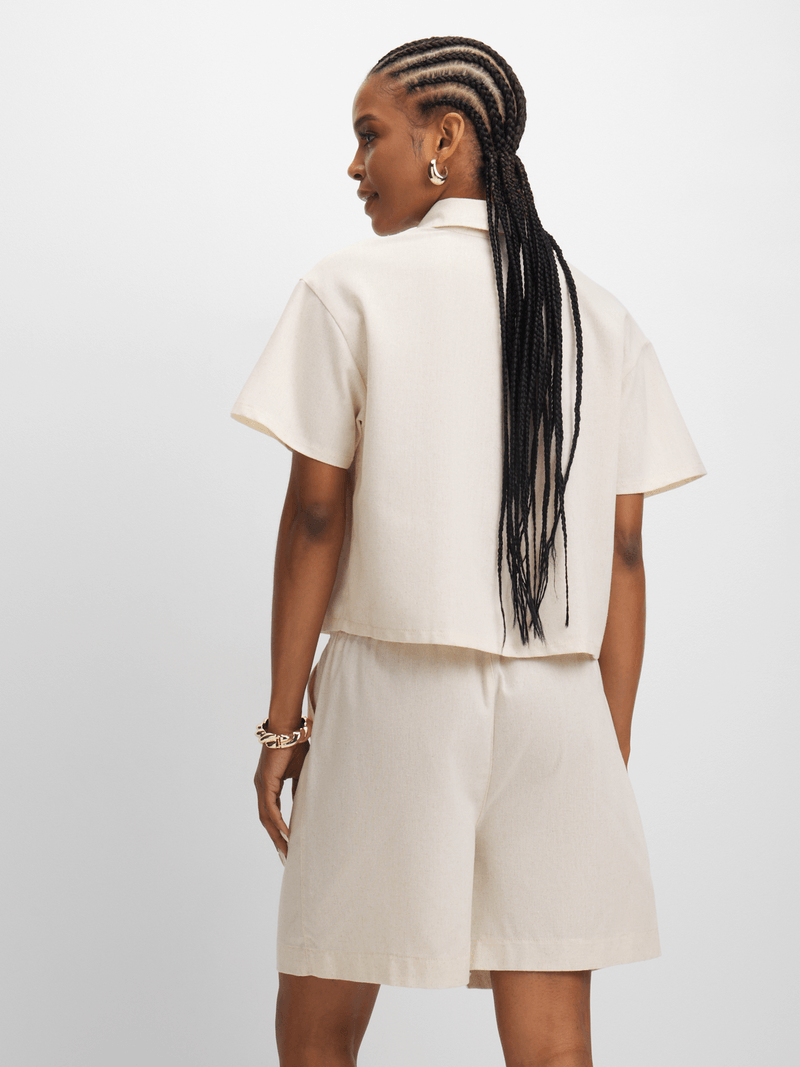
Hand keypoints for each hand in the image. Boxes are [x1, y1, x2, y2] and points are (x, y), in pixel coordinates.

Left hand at [254, 740, 308, 860]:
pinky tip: (286, 834)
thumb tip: (303, 804)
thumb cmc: (296, 745)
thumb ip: (298, 789)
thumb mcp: (300, 772)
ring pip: (266, 818)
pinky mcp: (265, 782)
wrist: (289, 727)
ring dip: (276, 836)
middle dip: (276, 840)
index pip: (271, 814)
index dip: (277, 830)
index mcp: (268, 785)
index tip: (287, 845)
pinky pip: (270, 808)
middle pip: (266, 821)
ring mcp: (261, 785)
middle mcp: (261, 787)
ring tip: (287, 851)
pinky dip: (278, 823)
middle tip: (286, 857)